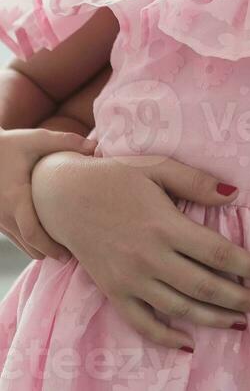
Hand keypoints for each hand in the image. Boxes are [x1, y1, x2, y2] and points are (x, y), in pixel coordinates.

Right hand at [0, 128, 94, 259]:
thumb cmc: (11, 144)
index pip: (32, 233)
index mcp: (16, 198)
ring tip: (63, 247)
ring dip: (40, 247)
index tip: (69, 254)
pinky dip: (30, 240)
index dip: (51, 247)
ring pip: (21, 244)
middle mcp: (4, 213)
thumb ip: (65, 142)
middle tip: (72, 255)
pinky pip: (15, 237)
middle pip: (28, 245)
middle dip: (49, 252)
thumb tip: (95, 148)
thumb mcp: (36, 139)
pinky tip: (47, 236)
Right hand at [31, 152, 249, 351]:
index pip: (217, 252)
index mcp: (164, 225)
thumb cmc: (116, 177)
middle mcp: (149, 257)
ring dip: (214, 319)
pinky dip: (166, 338)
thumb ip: (196, 181)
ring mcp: (130, 279)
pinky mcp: (114, 292)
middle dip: (239, 298)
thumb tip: (235, 194)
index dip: (248, 265)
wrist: (64, 196)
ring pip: (180, 309)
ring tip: (241, 321)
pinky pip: (143, 323)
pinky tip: (189, 343)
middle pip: (204, 287)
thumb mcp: (156, 168)